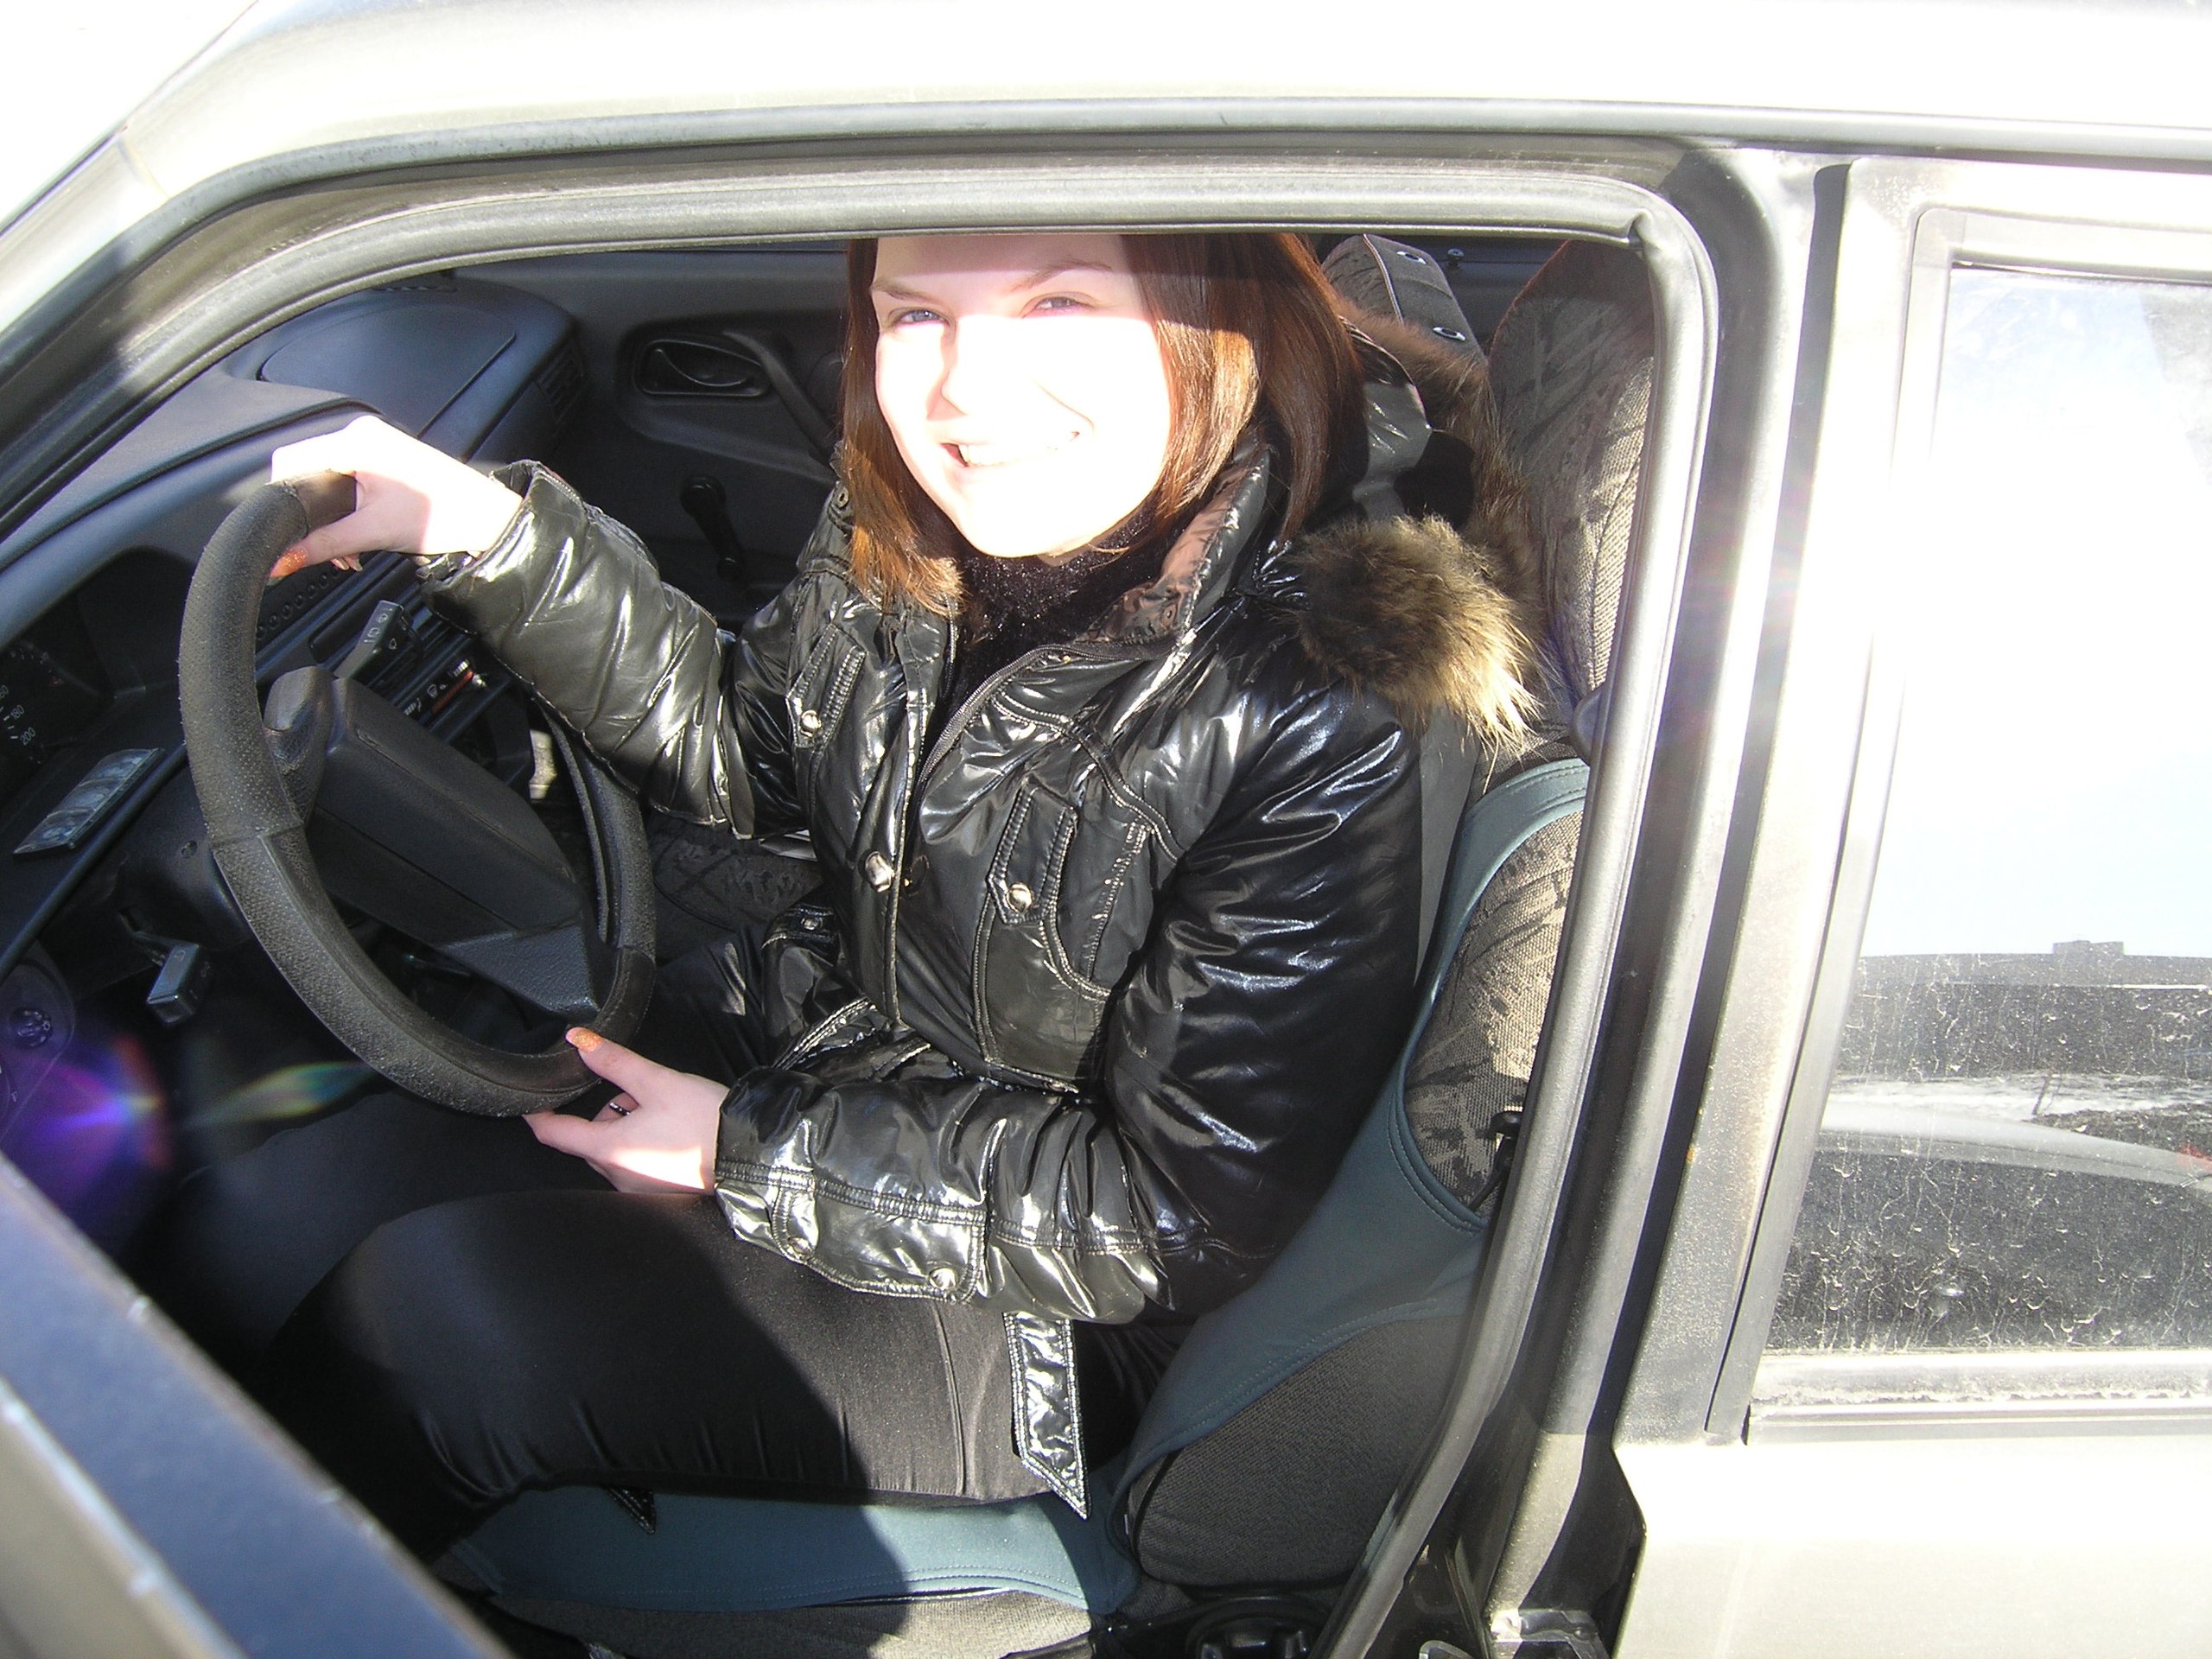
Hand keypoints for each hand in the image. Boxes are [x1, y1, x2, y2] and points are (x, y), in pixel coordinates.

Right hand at [266, 414, 523, 581]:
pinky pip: (348, 478)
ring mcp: (375, 444)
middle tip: (329, 552)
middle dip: (312, 516)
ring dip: (331, 519)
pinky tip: (359, 536)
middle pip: (308, 471)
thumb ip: (323, 546)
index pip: (290, 459)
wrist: (487, 517)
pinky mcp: (384, 458)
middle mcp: (362, 435)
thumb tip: (282, 561)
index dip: (282, 497)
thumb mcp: (373, 533)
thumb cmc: (445, 514)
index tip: (285, 528)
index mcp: (355, 441)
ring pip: (328, 479)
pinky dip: (347, 509)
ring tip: (349, 552)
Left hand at [524, 1029, 726, 1193]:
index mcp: (610, 1149)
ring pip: (616, 1148)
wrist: (751, 1154)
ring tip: (665, 1110)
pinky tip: (674, 1131)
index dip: (537, 1114)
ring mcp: (638, 1187)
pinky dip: (645, 1143)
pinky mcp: (658, 1190)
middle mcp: (618, 1175)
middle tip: (640, 1092)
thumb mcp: (657, 1081)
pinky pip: (637, 1162)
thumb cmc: (706, 1121)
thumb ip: (614, 1061)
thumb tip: (579, 1041)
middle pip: (591, 1137)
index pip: (554, 1133)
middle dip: (608, 1111)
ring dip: (628, 1125)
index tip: (530, 1102)